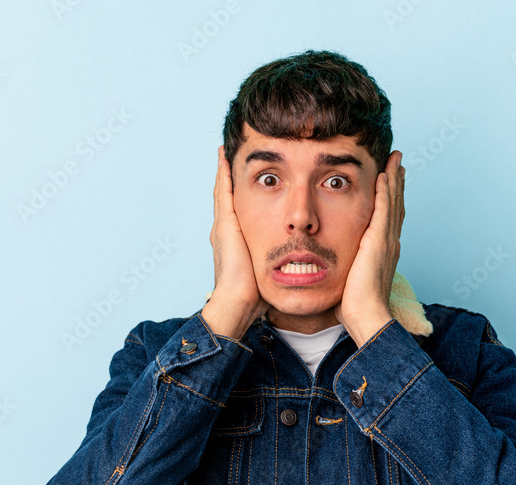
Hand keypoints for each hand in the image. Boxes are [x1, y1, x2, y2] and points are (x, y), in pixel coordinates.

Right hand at [201, 145, 267, 338]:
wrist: (237, 302)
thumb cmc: (254, 296)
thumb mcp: (267, 274)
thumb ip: (275, 265)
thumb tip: (293, 267)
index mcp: (234, 242)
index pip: (237, 212)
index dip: (240, 194)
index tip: (247, 179)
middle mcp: (224, 231)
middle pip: (227, 197)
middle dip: (230, 177)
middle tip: (231, 155)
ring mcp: (222, 226)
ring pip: (223, 191)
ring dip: (225, 170)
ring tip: (227, 151)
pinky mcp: (225, 224)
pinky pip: (224, 192)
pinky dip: (224, 174)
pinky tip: (226, 158)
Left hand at [334, 150, 405, 346]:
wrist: (367, 316)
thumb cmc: (356, 306)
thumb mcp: (350, 280)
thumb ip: (346, 267)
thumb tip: (331, 267)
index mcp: (383, 252)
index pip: (388, 218)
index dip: (390, 198)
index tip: (389, 180)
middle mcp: (389, 243)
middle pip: (395, 205)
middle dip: (395, 182)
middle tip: (397, 161)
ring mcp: (386, 241)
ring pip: (392, 202)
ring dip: (393, 178)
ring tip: (394, 159)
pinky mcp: (379, 241)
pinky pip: (384, 209)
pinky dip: (385, 191)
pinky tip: (383, 174)